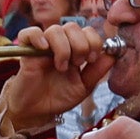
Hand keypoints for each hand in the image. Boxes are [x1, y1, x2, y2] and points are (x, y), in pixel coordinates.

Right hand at [0, 20, 114, 138]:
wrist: (38, 111)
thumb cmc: (59, 98)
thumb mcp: (84, 86)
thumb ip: (97, 71)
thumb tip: (113, 54)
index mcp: (74, 49)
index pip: (87, 31)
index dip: (93, 41)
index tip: (90, 60)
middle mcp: (59, 44)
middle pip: (73, 26)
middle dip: (80, 45)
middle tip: (77, 64)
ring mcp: (42, 46)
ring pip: (55, 30)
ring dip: (63, 48)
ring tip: (61, 66)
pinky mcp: (26, 51)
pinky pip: (30, 33)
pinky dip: (38, 37)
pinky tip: (44, 49)